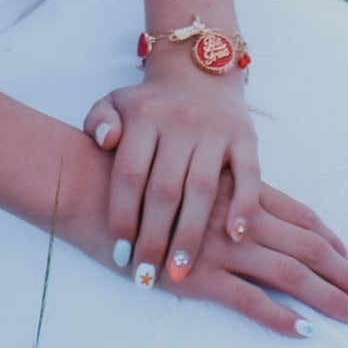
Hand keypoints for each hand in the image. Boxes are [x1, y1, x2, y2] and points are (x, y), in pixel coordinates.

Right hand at [57, 140, 347, 340]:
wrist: (90, 181)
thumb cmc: (133, 171)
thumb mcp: (179, 166)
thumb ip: (208, 185)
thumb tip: (235, 209)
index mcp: (237, 189)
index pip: (299, 213)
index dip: (329, 238)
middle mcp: (238, 215)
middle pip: (306, 245)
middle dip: (344, 273)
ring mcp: (220, 245)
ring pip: (288, 272)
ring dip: (326, 297)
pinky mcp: (197, 275)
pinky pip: (248, 299)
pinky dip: (278, 316)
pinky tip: (302, 330)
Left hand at [81, 70, 257, 286]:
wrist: (198, 70)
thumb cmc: (150, 103)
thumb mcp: (114, 102)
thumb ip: (98, 121)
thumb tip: (104, 142)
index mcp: (145, 116)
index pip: (131, 174)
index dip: (124, 217)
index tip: (120, 255)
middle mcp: (181, 122)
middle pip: (165, 189)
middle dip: (154, 239)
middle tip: (146, 277)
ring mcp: (216, 130)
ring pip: (203, 189)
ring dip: (191, 235)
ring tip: (180, 273)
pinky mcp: (245, 136)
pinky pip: (249, 174)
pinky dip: (244, 206)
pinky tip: (235, 237)